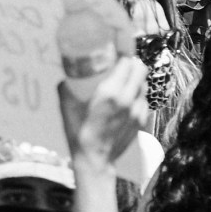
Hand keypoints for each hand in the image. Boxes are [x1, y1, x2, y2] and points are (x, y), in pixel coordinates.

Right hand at [59, 56, 148, 173]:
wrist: (94, 160)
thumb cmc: (78, 132)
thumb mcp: (66, 106)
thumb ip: (66, 86)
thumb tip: (66, 73)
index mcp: (110, 92)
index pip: (127, 62)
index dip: (123, 54)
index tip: (116, 52)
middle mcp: (127, 99)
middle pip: (140, 69)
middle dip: (132, 63)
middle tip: (121, 64)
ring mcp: (137, 110)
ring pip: (144, 83)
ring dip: (136, 78)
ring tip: (125, 80)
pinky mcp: (142, 120)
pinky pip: (144, 99)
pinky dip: (138, 94)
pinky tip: (127, 98)